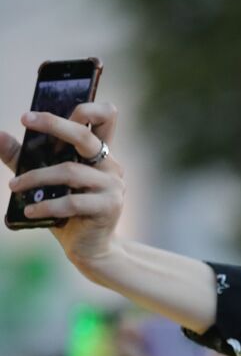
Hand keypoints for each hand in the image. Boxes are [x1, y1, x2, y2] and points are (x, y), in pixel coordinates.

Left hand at [1, 102, 124, 266]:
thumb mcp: (43, 180)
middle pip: (86, 135)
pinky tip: (29, 210)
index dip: (85, 107)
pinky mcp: (109, 207)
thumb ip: (22, 158)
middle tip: (25, 119)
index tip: (40, 113)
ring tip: (13, 186)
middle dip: (55, 124)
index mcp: (99, 153)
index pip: (106, 117)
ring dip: (36, 177)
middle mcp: (110, 165)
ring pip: (71, 171)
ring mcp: (112, 186)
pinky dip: (46, 205)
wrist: (91, 248)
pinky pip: (73, 202)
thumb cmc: (67, 211)